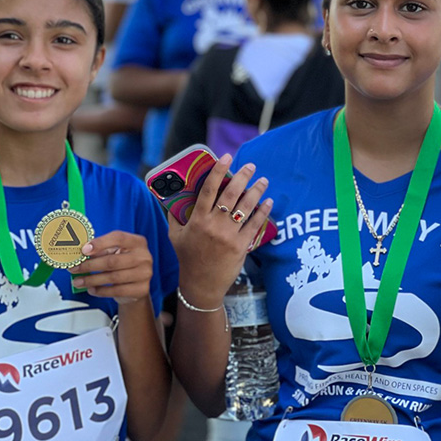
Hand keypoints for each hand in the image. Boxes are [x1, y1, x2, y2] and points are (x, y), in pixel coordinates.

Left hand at [69, 230, 153, 302]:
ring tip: (78, 281)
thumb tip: (81, 254)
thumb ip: (102, 251)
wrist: (137, 286)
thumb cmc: (123, 265)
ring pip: (112, 277)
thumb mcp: (116, 253)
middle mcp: (144, 256)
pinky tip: (91, 289)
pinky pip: (116, 291)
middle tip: (74, 268)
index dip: (100, 243)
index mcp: (138, 242)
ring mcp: (145, 273)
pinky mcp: (141, 289)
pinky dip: (100, 291)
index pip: (119, 238)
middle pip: (112, 261)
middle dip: (90, 265)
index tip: (84, 250)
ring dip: (91, 280)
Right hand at [168, 154, 273, 307]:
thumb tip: (172, 197)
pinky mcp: (241, 245)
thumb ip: (174, 216)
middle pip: (231, 194)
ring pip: (246, 207)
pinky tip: (268, 201)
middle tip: (250, 166)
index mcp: (197, 220)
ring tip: (263, 180)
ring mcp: (229, 235)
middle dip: (243, 177)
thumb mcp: (175, 236)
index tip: (226, 157)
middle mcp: (214, 225)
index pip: (208, 189)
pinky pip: (255, 224)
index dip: (217, 171)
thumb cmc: (187, 258)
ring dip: (257, 190)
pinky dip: (263, 211)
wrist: (201, 284)